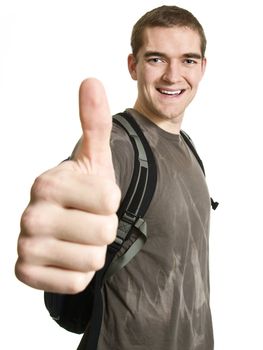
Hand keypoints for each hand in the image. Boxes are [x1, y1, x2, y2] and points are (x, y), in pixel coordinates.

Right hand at [15, 78, 120, 293]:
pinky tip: (66, 256)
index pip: (110, 200)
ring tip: (77, 237)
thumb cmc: (84, 191)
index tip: (94, 197)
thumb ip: (94, 122)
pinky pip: (76, 282)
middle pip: (104, 232)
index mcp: (46, 182)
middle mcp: (29, 214)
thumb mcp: (93, 158)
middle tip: (87, 220)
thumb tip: (91, 82)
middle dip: (103, 228)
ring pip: (92, 260)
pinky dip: (79, 272)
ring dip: (92, 250)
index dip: (110, 201)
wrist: (64, 223)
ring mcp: (25, 246)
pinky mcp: (26, 273)